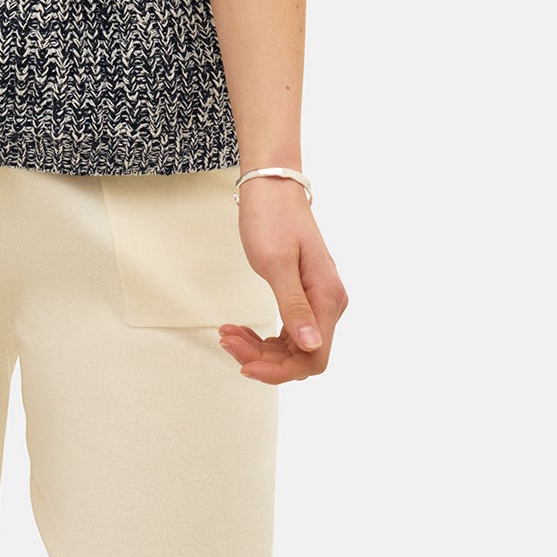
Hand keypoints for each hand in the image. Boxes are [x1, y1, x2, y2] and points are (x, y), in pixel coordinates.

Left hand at [217, 183, 348, 384]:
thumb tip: (312, 346)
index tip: (244, 365)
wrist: (272, 186)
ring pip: (294, 346)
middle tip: (228, 340)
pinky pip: (289, 331)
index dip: (280, 371)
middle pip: (302, 355)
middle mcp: (329, 303)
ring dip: (261, 349)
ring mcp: (319, 299)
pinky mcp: (305, 295)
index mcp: (327, 298)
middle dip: (264, 358)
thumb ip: (294, 307)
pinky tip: (241, 330)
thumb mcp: (276, 263)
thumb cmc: (272, 218)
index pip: (313, 357)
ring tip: (228, 334)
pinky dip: (264, 337)